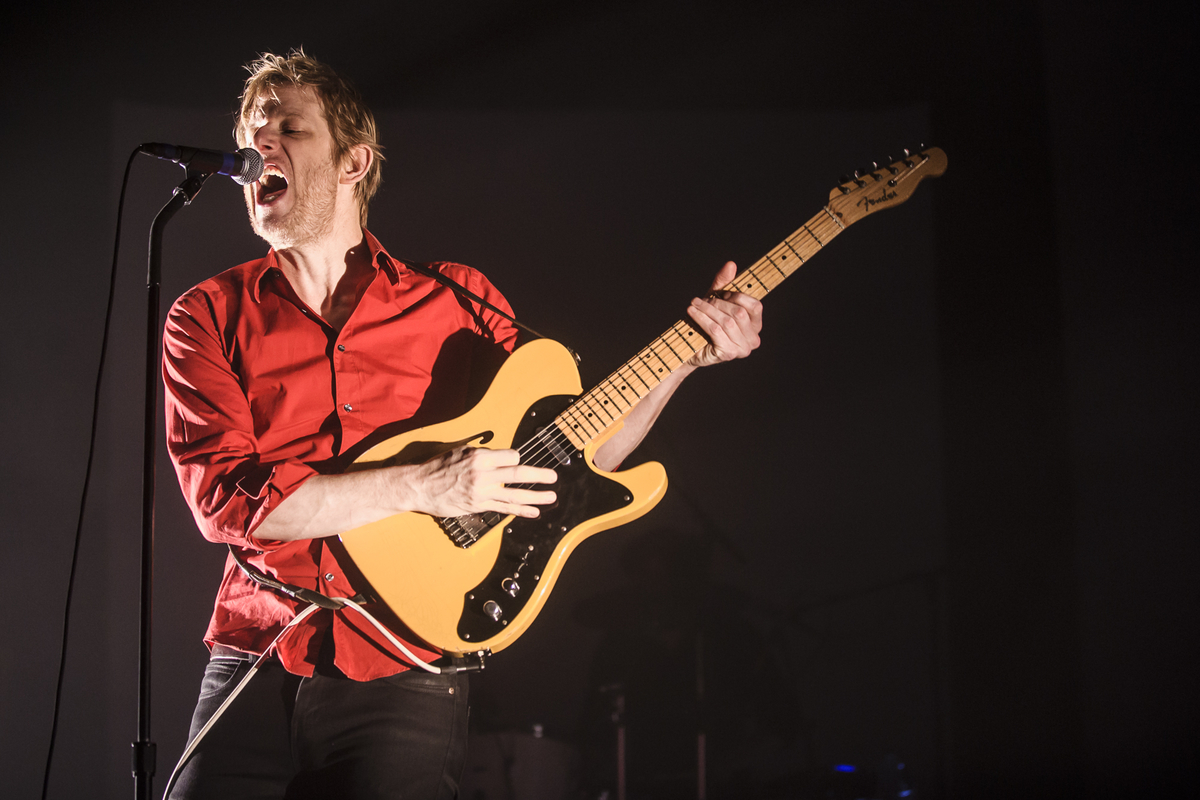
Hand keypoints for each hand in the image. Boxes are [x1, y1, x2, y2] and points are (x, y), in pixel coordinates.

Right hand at [406, 447, 556, 518]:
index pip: (511, 456)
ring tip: (551, 497)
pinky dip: (521, 511)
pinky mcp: (478, 505)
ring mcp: (482, 492)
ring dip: (536, 497)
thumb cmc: (438, 467)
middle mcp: (483, 474)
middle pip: (518, 475)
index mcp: (480, 457)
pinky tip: (534, 512)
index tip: (518, 462)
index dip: (517, 459)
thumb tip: (501, 458)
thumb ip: (482, 455)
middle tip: (553, 477)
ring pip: (515, 495)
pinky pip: (504, 508)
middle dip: (539, 476)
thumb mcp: (460, 451)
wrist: (419, 486)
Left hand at [685, 261, 762, 367]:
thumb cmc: (707, 323)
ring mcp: (742, 349)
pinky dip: (702, 318)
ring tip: (693, 304)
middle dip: (718, 303)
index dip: (737, 296)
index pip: (755, 306)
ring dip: (707, 309)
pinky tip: (691, 312)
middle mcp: (754, 339)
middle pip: (739, 313)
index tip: (721, 293)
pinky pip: (715, 330)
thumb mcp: (716, 300)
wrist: (690, 347)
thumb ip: (725, 283)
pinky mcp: (728, 354)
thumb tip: (731, 264)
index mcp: (756, 325)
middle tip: (700, 300)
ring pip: (726, 321)